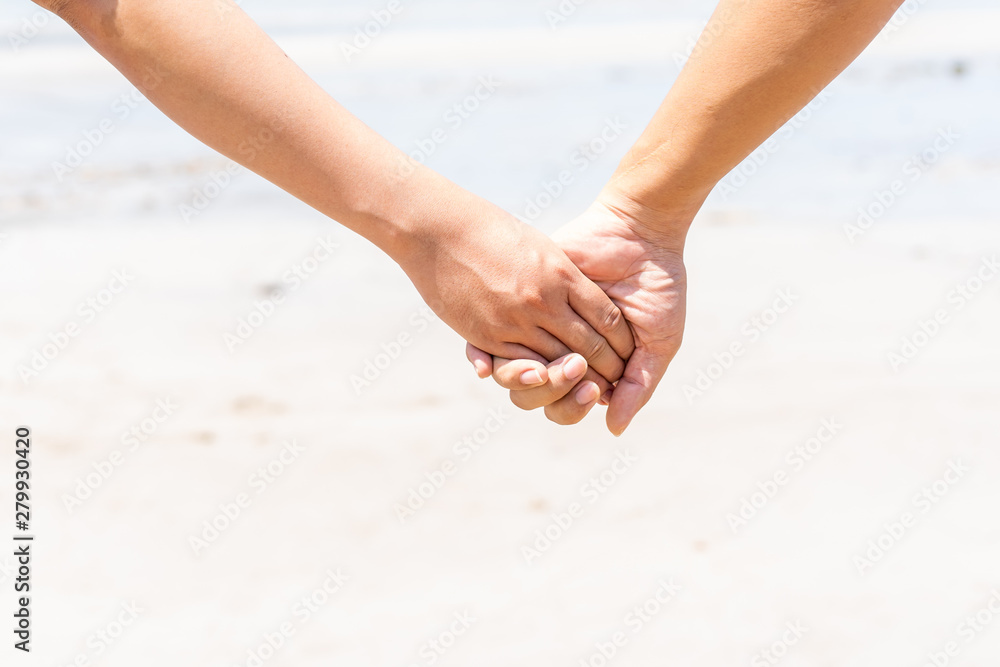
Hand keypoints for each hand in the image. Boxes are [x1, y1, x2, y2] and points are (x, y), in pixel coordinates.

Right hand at [400, 199, 635, 383]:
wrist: (440, 227)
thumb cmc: (492, 230)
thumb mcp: (540, 247)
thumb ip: (564, 275)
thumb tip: (585, 297)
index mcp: (563, 275)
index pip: (608, 318)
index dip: (622, 341)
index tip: (628, 350)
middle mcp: (544, 301)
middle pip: (589, 347)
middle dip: (607, 369)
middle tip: (615, 381)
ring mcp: (515, 321)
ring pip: (558, 365)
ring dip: (576, 381)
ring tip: (587, 389)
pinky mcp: (488, 336)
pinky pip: (521, 367)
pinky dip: (540, 378)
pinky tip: (550, 382)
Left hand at [467, 196, 688, 434]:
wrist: (640, 235)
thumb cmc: (657, 289)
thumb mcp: (659, 342)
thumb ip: (637, 386)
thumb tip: (613, 429)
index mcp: (588, 369)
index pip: (564, 405)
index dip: (572, 406)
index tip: (592, 389)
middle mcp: (557, 353)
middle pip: (532, 396)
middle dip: (550, 391)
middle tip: (575, 369)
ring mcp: (535, 330)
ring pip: (509, 373)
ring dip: (525, 376)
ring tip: (552, 361)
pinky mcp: (517, 305)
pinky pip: (488, 339)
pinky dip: (485, 357)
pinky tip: (489, 362)